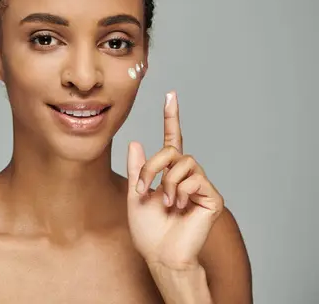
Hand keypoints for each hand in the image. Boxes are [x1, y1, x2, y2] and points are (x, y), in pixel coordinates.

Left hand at [126, 91, 223, 269]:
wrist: (160, 254)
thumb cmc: (148, 229)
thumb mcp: (135, 195)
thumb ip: (137, 169)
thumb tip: (135, 141)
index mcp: (168, 173)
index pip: (172, 139)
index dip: (171, 117)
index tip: (171, 94)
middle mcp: (187, 175)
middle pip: (172, 150)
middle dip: (152, 166)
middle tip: (142, 187)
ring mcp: (200, 185)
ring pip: (183, 162)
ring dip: (166, 181)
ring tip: (165, 202)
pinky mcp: (212, 197)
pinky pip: (195, 178)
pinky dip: (180, 191)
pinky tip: (179, 207)